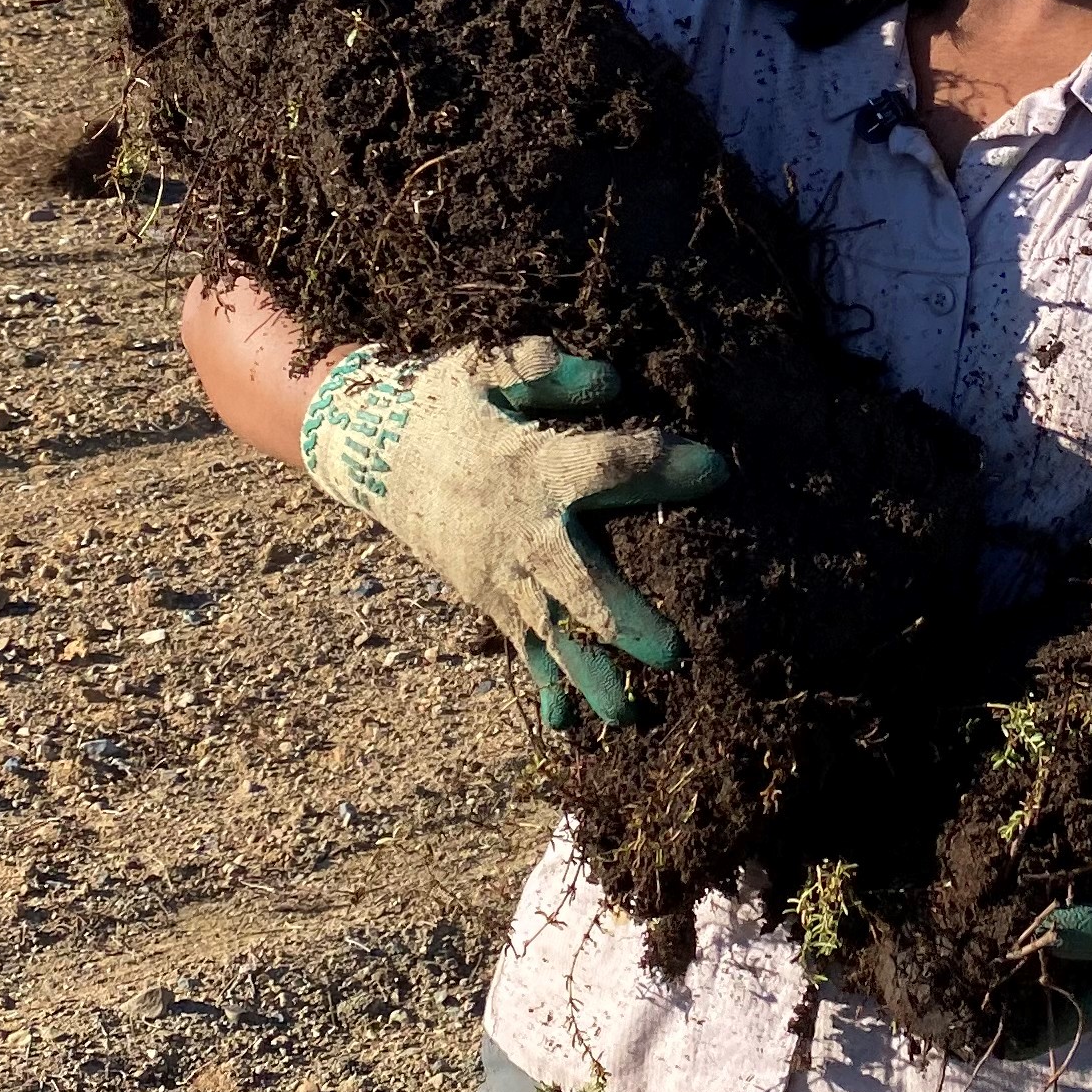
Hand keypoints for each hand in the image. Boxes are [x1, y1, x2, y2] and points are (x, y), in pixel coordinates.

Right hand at [300, 337, 728, 728]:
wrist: (376, 451)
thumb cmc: (450, 402)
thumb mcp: (486, 366)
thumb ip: (543, 369)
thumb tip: (608, 380)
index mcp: (529, 465)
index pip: (601, 465)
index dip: (655, 465)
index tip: (715, 470)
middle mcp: (518, 529)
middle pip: (575, 577)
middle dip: (620, 617)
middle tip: (671, 654)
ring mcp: (502, 574)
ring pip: (552, 630)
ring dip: (592, 675)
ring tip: (632, 717)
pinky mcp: (491, 599)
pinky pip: (522, 648)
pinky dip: (544, 687)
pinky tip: (570, 725)